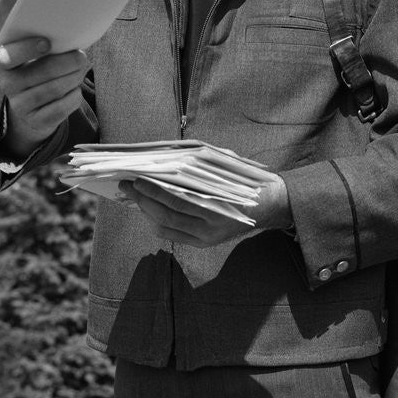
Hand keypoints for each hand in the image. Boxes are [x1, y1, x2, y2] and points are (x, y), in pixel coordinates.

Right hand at [0, 37, 88, 159]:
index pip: (10, 56)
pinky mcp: (35, 121)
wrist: (32, 105)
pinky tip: (76, 90)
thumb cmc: (38, 69)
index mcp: (3, 62)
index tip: (47, 43)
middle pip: (45, 70)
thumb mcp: (35, 55)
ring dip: (75, 78)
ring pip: (56, 89)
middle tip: (81, 57)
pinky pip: (61, 108)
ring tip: (80, 71)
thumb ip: (46, 45)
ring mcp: (19, 106)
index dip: (28, 48)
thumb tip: (71, 44)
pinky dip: (75, 96)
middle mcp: (7, 85)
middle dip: (69, 62)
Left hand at [120, 173, 291, 247]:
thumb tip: (167, 154)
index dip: (152, 190)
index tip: (135, 178)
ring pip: (165, 227)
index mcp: (217, 205)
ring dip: (145, 211)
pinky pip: (172, 235)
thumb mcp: (227, 163)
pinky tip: (149, 209)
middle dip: (141, 199)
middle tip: (127, 184)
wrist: (271, 206)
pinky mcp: (204, 243)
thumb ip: (200, 160)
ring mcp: (206, 237)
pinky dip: (156, 222)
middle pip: (165, 215)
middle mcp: (210, 226)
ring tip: (134, 195)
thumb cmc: (246, 179)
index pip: (175, 200)